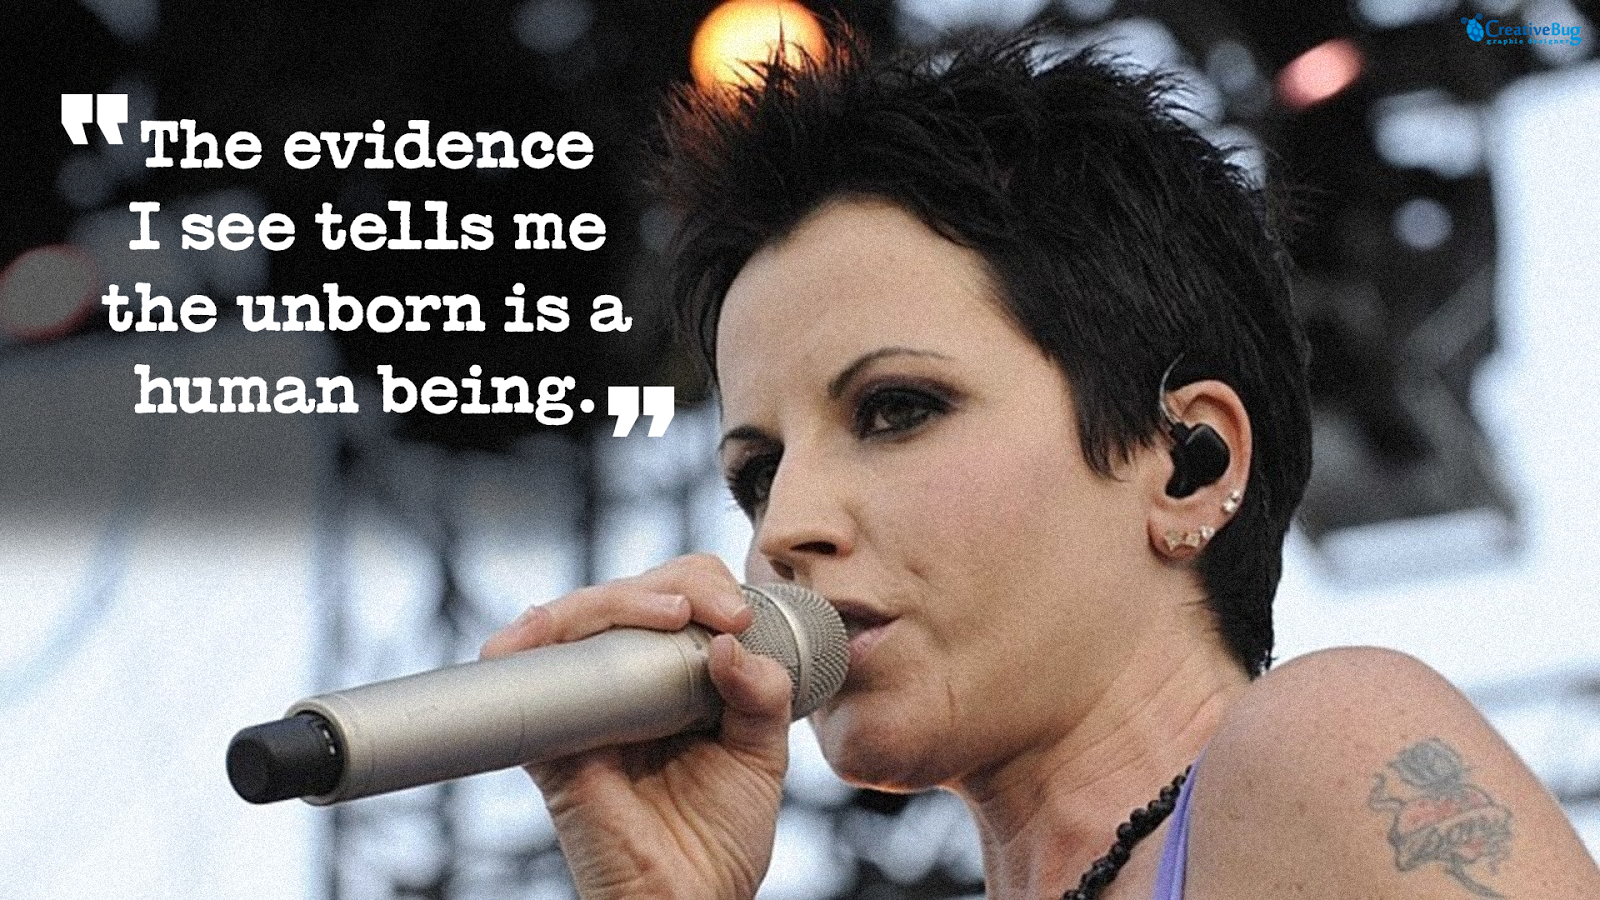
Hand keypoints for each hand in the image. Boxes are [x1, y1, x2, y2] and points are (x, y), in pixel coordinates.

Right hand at [480, 554, 795, 899]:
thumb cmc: (721, 839)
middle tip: (717, 613)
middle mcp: (620, 682)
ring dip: (616, 600)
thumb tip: (730, 643)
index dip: (703, 586)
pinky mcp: (549, 740)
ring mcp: (581, 705)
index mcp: (670, 677)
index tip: (741, 618)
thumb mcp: (762, 752)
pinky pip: (518, 676)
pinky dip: (525, 639)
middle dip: (671, 585)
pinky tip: (549, 627)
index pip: (674, 598)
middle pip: (624, 597)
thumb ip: (763, 694)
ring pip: (574, 619)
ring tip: (671, 616)